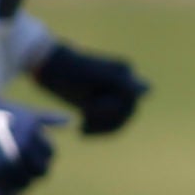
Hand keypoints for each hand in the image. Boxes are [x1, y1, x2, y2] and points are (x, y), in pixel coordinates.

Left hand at [34, 43, 149, 134]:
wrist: (45, 65)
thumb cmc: (69, 71)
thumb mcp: (96, 78)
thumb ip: (123, 83)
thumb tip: (149, 90)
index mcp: (125, 75)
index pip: (130, 104)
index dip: (114, 113)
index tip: (90, 112)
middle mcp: (122, 82)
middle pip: (125, 113)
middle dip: (105, 122)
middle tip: (84, 127)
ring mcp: (110, 92)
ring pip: (117, 118)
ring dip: (100, 127)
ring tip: (82, 129)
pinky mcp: (98, 99)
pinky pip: (105, 119)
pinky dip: (95, 126)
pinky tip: (81, 128)